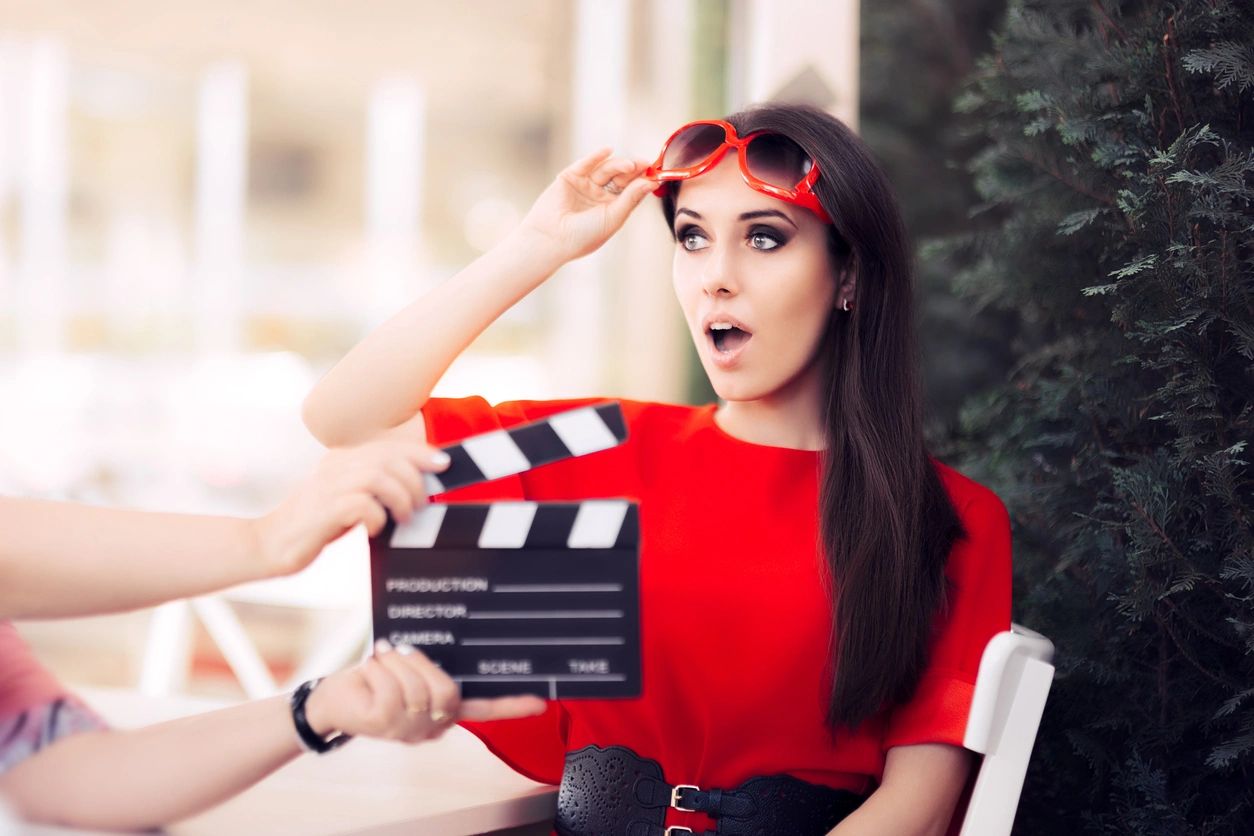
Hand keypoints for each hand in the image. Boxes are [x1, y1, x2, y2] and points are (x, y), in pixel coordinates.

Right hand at [253, 416, 449, 576]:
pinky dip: (378, 517)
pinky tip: (374, 529)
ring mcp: (328, 486)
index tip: (443, 463)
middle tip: (419, 506)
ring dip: (401, 499)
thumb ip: (372, 489)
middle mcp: (335, 466)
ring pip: (380, 477)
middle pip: (389, 459)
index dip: (420, 452)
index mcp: (341, 459)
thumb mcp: (346, 500)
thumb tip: (415, 488)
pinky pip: (363, 505)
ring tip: (403, 518)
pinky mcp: (323, 510)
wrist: (267, 545)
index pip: (388, 446)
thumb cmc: (313, 525)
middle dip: (415, 482)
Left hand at [304, 640, 547, 742]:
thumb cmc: (374, 678)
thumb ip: (434, 665)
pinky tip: (369, 669)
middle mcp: (432, 726)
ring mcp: (408, 731)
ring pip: (417, 688)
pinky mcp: (383, 726)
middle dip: (422, 663)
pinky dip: (378, 667)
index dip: (514, 705)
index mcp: (444, 711)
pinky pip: (392, 688)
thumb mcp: (410, 668)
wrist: (331, 700)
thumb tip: (459, 635)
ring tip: (381, 659)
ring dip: (394, 663)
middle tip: (401, 651)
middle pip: (448, 691)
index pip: (485, 709)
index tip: (542, 701)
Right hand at [516, 148, 655, 263]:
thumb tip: (652, 182)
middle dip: (633, 170)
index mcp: (612, 209)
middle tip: (645, 164)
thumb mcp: (614, 217)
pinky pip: (586, 164)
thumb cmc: (584, 236)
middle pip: (621, 177)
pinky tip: (608, 151)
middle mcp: (599, 196)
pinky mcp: (570, 177)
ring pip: (606, 170)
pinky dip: (596, 156)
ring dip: (618, 165)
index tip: (655, 173)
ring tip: (630, 165)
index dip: (643, 181)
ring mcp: (585, 186)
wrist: (552, 239)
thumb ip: (631, 198)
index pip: (632, 190)